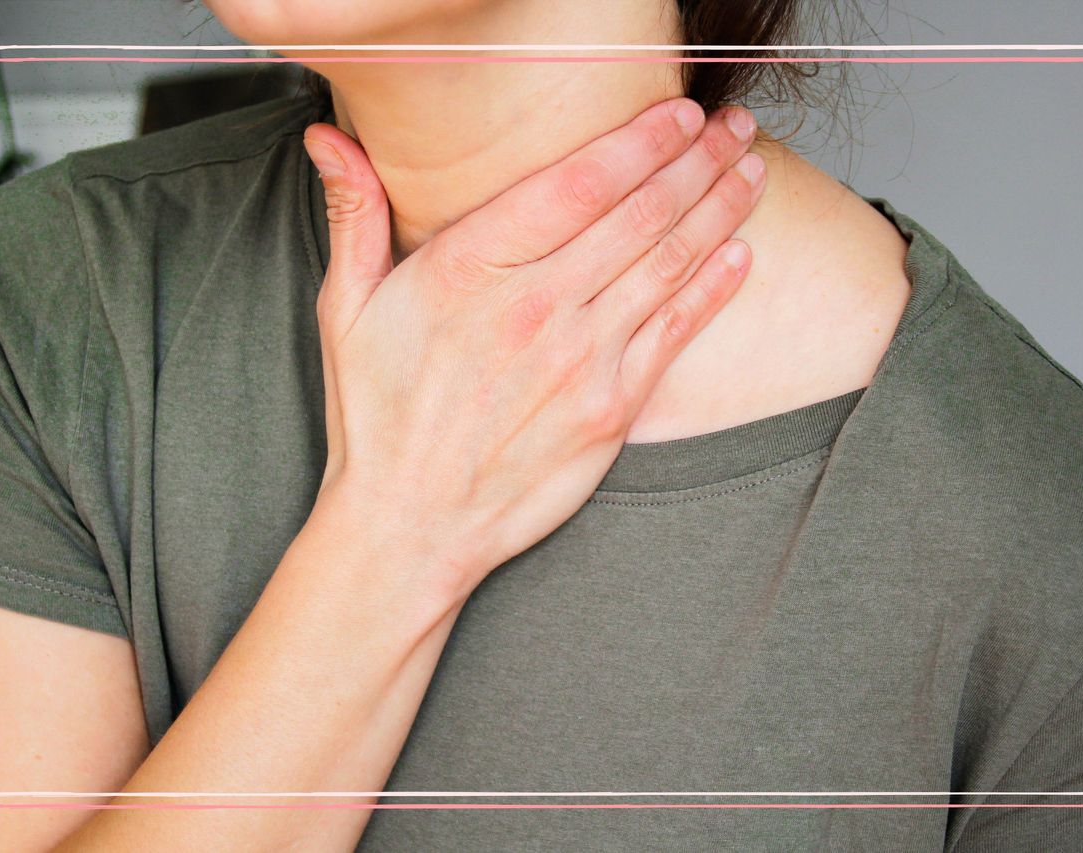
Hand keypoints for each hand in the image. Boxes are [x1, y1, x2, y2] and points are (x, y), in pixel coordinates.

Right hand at [302, 97, 765, 601]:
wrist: (410, 526)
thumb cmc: (378, 418)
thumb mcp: (348, 311)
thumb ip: (354, 216)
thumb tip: (330, 137)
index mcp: (470, 269)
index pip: (578, 184)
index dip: (639, 142)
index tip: (677, 113)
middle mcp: (535, 307)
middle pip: (638, 214)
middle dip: (698, 161)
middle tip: (736, 126)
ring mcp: (580, 360)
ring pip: (667, 265)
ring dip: (718, 211)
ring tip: (752, 170)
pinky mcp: (610, 409)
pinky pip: (675, 333)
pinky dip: (713, 289)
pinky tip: (740, 254)